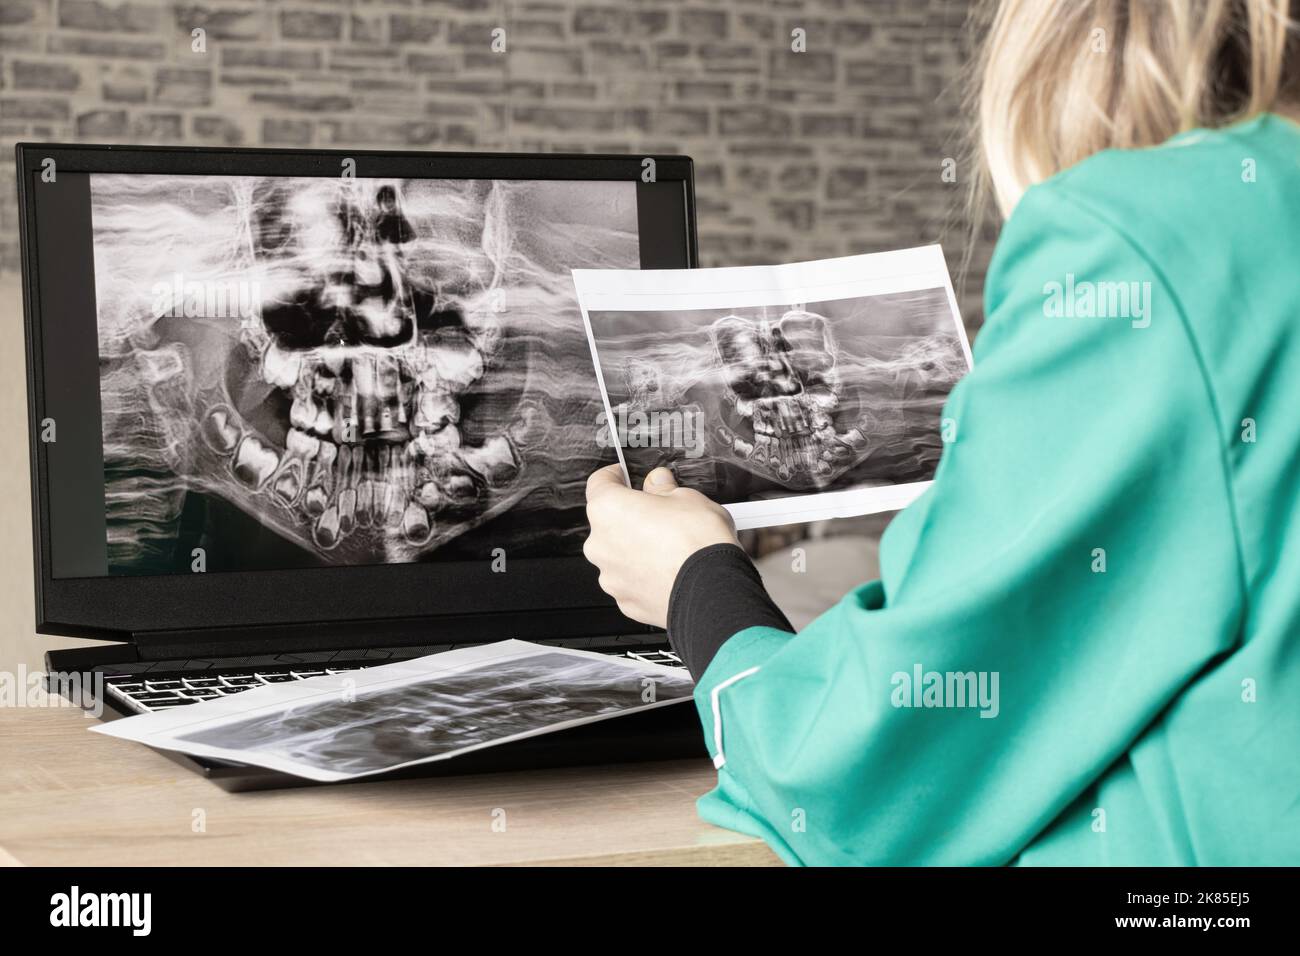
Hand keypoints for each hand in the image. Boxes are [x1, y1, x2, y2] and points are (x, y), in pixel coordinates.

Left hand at [583, 464, 738, 627]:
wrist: (712, 591)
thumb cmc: (698, 544)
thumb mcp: (687, 497)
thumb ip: (664, 489)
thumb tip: (658, 483)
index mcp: (608, 509)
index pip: (599, 482)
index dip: (615, 476)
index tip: (624, 475)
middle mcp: (601, 544)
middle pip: (608, 522)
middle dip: (630, 516)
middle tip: (659, 514)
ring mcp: (610, 576)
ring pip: (618, 554)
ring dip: (636, 548)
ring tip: (669, 546)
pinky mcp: (625, 600)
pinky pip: (630, 579)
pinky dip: (644, 573)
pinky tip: (668, 568)